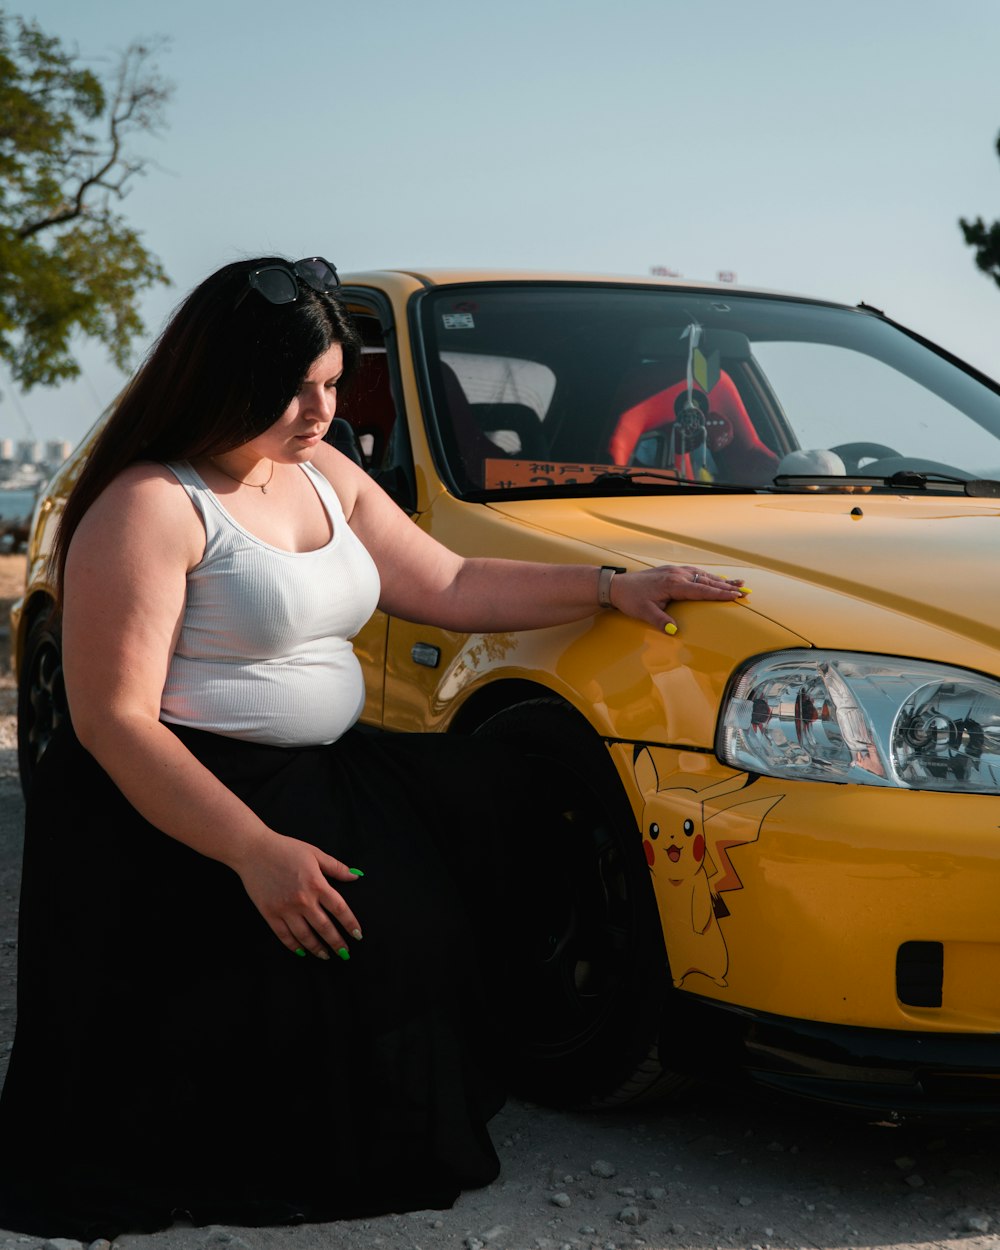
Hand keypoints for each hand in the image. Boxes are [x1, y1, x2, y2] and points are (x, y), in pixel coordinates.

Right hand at [235, 832, 362, 959]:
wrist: (254, 851)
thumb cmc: (286, 849)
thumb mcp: (315, 853)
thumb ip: (336, 867)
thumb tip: (356, 875)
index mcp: (316, 884)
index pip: (339, 909)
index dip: (350, 924)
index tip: (358, 935)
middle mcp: (303, 900)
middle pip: (324, 927)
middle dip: (337, 943)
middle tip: (345, 953)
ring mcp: (285, 909)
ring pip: (305, 936)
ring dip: (317, 948)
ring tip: (326, 956)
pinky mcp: (270, 914)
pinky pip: (284, 935)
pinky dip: (294, 946)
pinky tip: (302, 951)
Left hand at [609, 565, 746, 631]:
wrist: (618, 585)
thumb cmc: (631, 599)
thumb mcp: (644, 613)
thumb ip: (660, 621)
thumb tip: (674, 631)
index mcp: (673, 584)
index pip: (702, 590)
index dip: (720, 594)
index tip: (736, 596)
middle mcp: (677, 575)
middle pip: (707, 581)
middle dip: (727, 586)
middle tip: (745, 590)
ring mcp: (675, 571)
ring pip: (703, 575)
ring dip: (721, 580)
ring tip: (739, 583)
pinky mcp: (672, 571)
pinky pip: (696, 573)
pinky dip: (709, 576)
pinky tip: (716, 578)